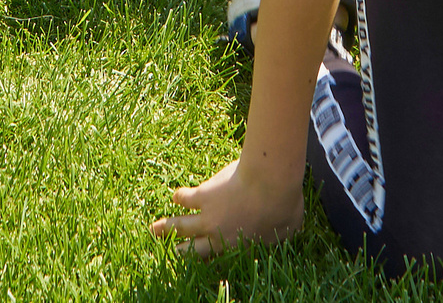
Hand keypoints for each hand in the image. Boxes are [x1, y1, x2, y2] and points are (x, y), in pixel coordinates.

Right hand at [149, 157, 303, 256]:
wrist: (269, 182)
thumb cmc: (283, 206)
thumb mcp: (287, 228)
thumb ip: (280, 232)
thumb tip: (287, 232)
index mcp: (238, 244)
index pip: (218, 257)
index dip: (205, 259)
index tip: (197, 259)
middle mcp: (218, 234)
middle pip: (191, 246)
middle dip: (178, 250)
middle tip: (170, 252)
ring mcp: (207, 215)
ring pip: (180, 224)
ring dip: (166, 227)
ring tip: (155, 229)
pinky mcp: (203, 193)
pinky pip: (184, 197)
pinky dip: (179, 197)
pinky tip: (175, 196)